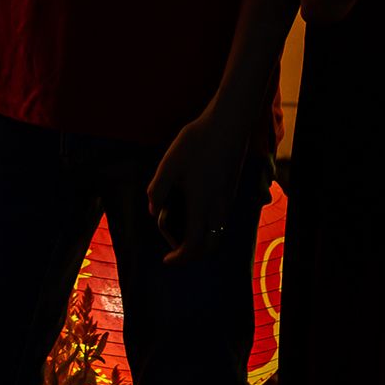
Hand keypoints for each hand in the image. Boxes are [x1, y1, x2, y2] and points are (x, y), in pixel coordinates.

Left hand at [147, 98, 267, 264]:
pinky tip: (194, 211)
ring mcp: (228, 199)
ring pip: (217, 233)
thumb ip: (158, 189)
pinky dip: (208, 226)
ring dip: (201, 239)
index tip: (167, 261)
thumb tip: (153, 210)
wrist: (229, 123)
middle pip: (210, 245)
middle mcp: (219, 207)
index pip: (194, 244)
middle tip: (175, 249)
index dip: (180, 258)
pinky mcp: (232, 190)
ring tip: (181, 230)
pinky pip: (221, 220)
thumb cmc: (197, 141)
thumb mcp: (169, 163)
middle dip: (193, 254)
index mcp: (201, 203)